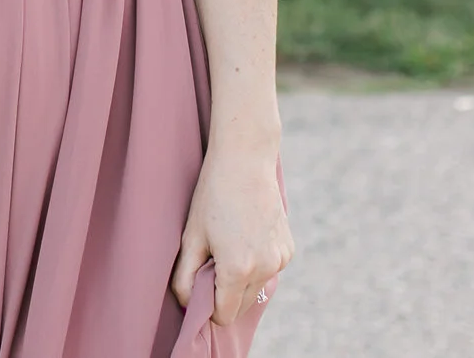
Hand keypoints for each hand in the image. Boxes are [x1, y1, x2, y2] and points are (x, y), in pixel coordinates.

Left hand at [171, 147, 290, 325]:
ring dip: (241, 279)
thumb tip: (188, 305)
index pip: (224, 315)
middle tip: (212, 259)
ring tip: (229, 243)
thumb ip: (185, 277)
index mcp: (237, 269)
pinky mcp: (288, 249)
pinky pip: (268, 270)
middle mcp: (265, 269)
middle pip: (241, 306)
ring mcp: (280, 260)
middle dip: (224, 293)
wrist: (246, 160)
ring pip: (256, 289)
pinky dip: (257, 263)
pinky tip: (246, 236)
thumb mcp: (192, 236)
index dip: (208, 306)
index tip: (199, 285)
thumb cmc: (213, 195)